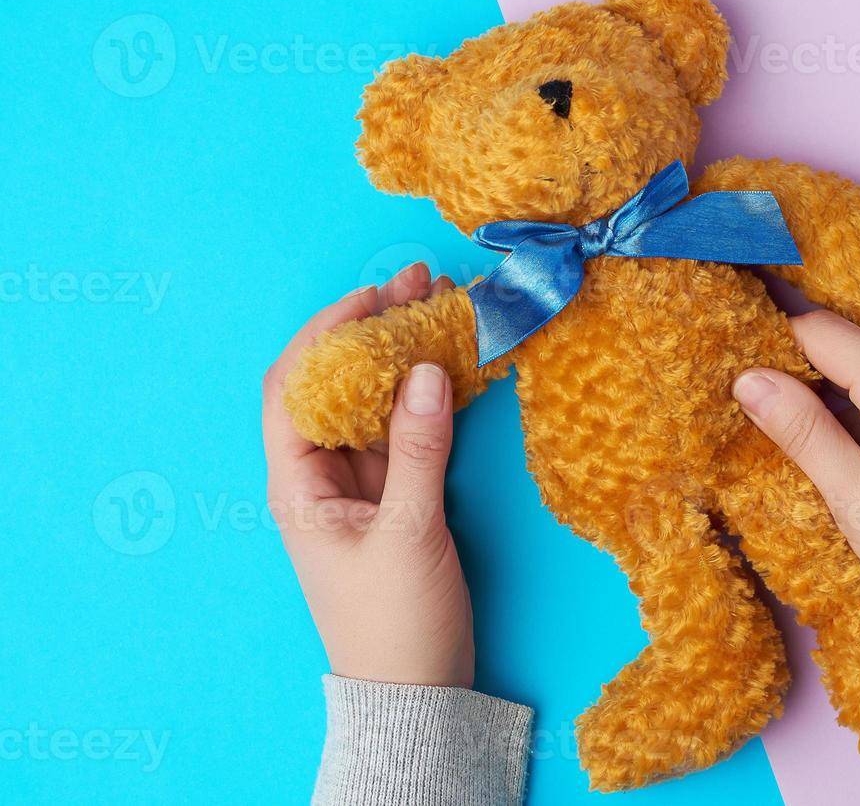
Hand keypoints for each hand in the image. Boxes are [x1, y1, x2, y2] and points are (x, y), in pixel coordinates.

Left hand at [263, 264, 472, 685]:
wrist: (417, 690)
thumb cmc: (394, 622)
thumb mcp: (409, 534)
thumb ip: (419, 451)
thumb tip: (428, 370)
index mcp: (298, 484)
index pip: (294, 387)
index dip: (324, 334)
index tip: (371, 297)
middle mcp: (322, 473)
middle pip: (334, 382)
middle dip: (368, 330)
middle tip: (414, 283)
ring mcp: (361, 480)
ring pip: (374, 399)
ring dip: (400, 353)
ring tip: (436, 304)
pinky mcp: (398, 491)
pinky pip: (406, 426)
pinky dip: (425, 392)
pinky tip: (451, 362)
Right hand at [733, 310, 859, 641]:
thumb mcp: (857, 500)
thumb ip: (803, 432)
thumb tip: (747, 379)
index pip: (821, 330)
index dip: (776, 348)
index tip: (748, 385)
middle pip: (851, 349)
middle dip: (807, 378)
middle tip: (778, 430)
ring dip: (840, 398)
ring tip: (823, 453)